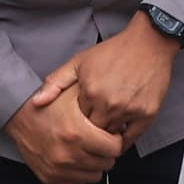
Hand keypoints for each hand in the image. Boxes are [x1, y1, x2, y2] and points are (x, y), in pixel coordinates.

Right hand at [7, 72, 128, 183]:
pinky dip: (80, 171)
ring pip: (95, 175)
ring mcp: (59, 169)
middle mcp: (69, 154)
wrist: (18, 114)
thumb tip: (119, 117)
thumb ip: (99, 104)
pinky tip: (75, 157)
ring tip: (87, 148)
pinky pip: (78, 182)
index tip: (110, 134)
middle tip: (99, 140)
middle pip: (107, 163)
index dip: (115, 138)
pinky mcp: (51, 177)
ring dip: (95, 163)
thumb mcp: (74, 95)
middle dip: (106, 151)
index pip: (115, 148)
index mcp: (78, 134)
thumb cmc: (47, 103)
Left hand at [64, 20, 182, 142]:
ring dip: (106, 135)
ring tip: (104, 128)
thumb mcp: (79, 62)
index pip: (77, 122)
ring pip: (111, 137)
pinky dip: (124, 139)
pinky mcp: (147, 115)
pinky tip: (119, 134)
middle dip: (90, 131)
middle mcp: (110, 104)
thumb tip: (36, 103)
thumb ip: (56, 82)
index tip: (78, 118)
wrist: (148, 43)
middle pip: (93, 133)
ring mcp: (130, 111)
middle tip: (90, 127)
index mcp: (91, 93)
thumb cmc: (113, 52)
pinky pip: (131, 138)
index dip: (76, 121)